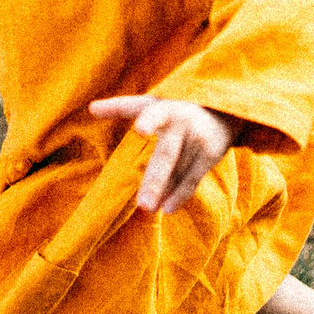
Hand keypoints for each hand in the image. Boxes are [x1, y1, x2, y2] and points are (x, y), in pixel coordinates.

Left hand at [88, 95, 237, 214]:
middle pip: (166, 156)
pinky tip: (166, 209)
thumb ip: (121, 107)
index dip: (148, 120)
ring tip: (148, 208)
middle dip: (155, 180)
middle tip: (142, 204)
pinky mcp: (210, 155)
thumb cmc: (174, 108)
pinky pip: (192, 179)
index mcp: (164, 109)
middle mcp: (183, 124)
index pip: (153, 113)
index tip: (140, 129)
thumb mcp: (151, 103)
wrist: (222, 110)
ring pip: (178, 172)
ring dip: (163, 192)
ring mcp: (198, 140)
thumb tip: (91, 108)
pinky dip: (180, 195)